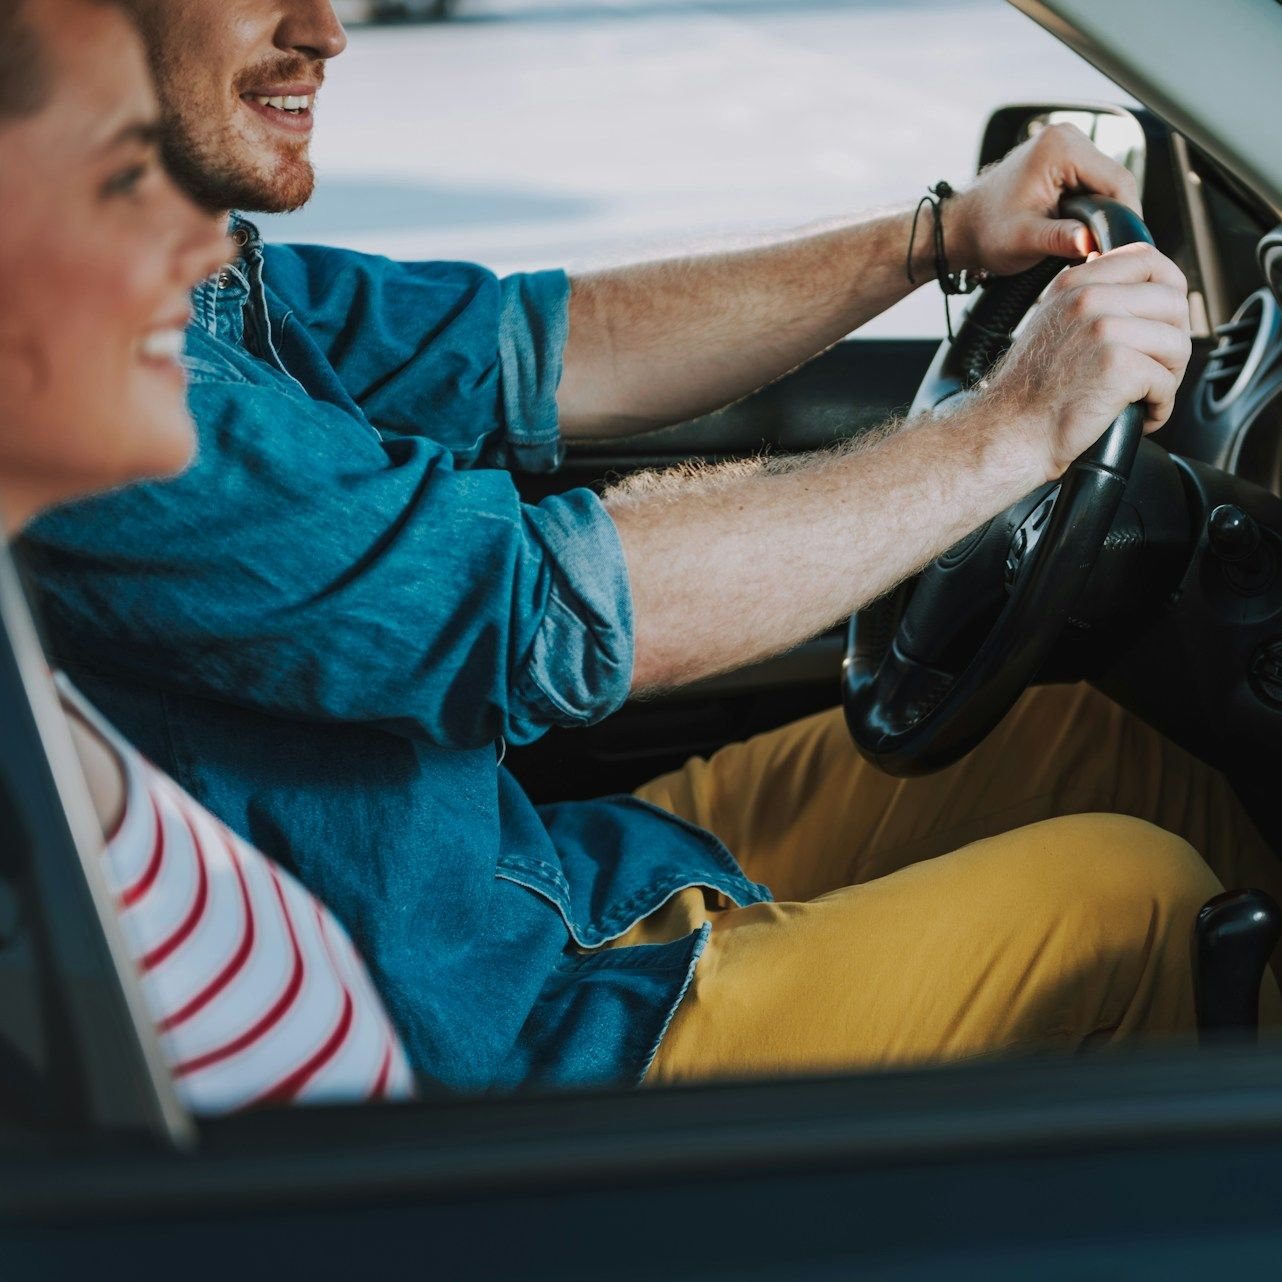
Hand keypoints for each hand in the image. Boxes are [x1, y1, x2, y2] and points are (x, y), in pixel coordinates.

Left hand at [946, 123, 1141, 276]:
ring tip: (1097, 244)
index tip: (1128, 246)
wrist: (962, 227)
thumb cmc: (986, 231)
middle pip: (1115, 180)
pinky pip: (1093, 182)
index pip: (1117, 180)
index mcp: (1061, 147)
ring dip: (1106, 212)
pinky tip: (1085, 231)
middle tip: (1113, 250)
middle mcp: (1066, 137)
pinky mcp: (1063, 157)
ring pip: (1107, 182)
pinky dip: (1093, 207)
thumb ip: (1060, 239)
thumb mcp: (1024, 239)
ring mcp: (1065, 144)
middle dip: (1116, 215)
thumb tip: (1091, 244)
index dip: (1128, 216)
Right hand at [983, 242, 1191, 480]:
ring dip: (1169, 379)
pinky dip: (1158, 408)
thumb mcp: (1054, 325)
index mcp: (1075, 284)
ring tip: (1144, 398)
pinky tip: (1137, 416)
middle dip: (1173, 344)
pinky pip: (1166, 383)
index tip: (1166, 320)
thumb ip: (1094, 302)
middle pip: (1174, 304)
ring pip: (1178, 345)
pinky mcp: (1118, 365)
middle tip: (1154, 373)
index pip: (1147, 259)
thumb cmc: (1031, 394)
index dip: (1170, 288)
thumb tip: (1150, 295)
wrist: (1009, 433)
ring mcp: (1103, 329)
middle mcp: (1088, 299)